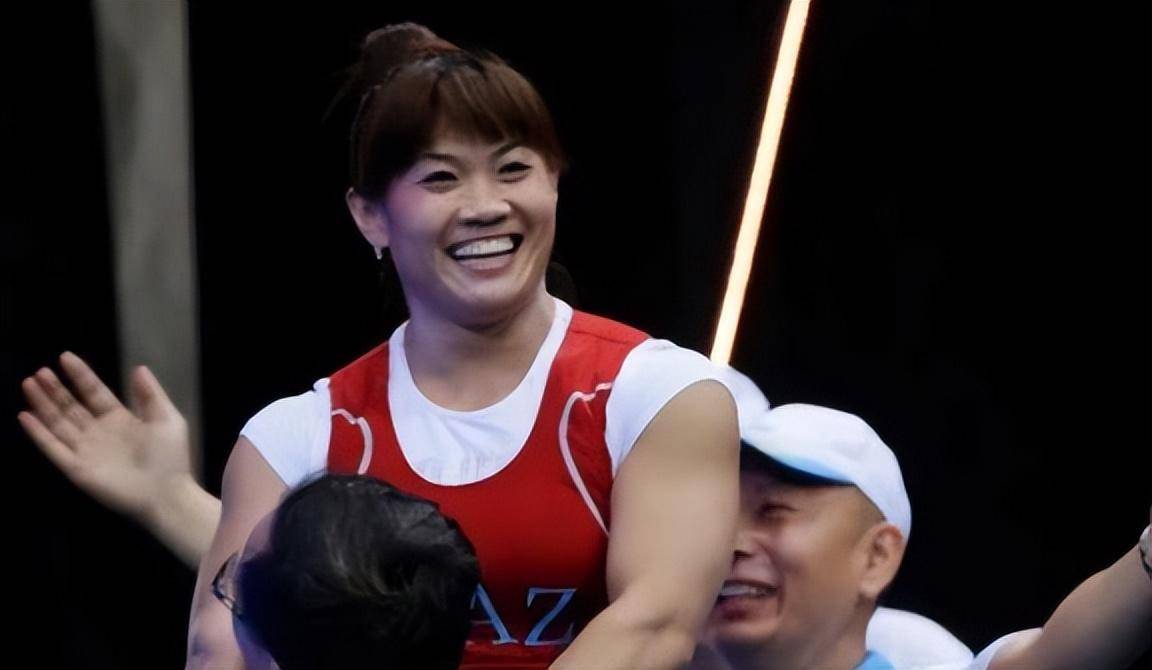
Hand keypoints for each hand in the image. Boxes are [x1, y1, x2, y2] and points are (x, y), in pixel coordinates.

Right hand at [18, 352, 193, 524]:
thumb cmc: (170, 457)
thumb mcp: (167, 419)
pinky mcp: (76, 469)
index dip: (81, 376)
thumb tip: (139, 368)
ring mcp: (86, 450)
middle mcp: (99, 432)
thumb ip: (150, 394)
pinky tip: (25, 416)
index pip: (95, 392)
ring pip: (58, 423)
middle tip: (40, 371)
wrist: (167, 493)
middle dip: (56, 389)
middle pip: (71, 406)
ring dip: (43, 405)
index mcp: (121, 419)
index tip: (65, 357)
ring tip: (29, 384)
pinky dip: (38, 434)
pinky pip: (53, 449)